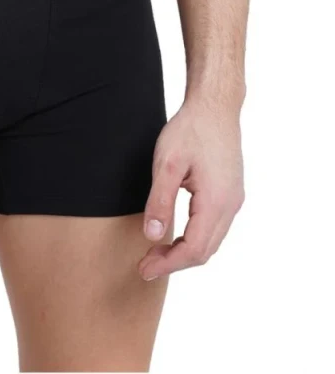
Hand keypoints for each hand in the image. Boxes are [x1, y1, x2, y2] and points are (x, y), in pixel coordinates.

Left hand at [139, 99, 244, 279]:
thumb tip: (153, 236)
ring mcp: (233, 200)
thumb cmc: (190, 130)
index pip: (194, 249)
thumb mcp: (167, 163)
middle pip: (204, 251)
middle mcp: (231, 205)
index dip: (168, 264)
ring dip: (183, 252)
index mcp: (216, 201)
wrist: (214, 107)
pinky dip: (194, 239)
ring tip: (155, 253)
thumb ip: (160, 200)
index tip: (143, 270)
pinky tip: (174, 236)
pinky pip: (213, 228)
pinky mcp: (230, 193)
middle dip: (174, 263)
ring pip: (211, 242)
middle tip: (144, 266)